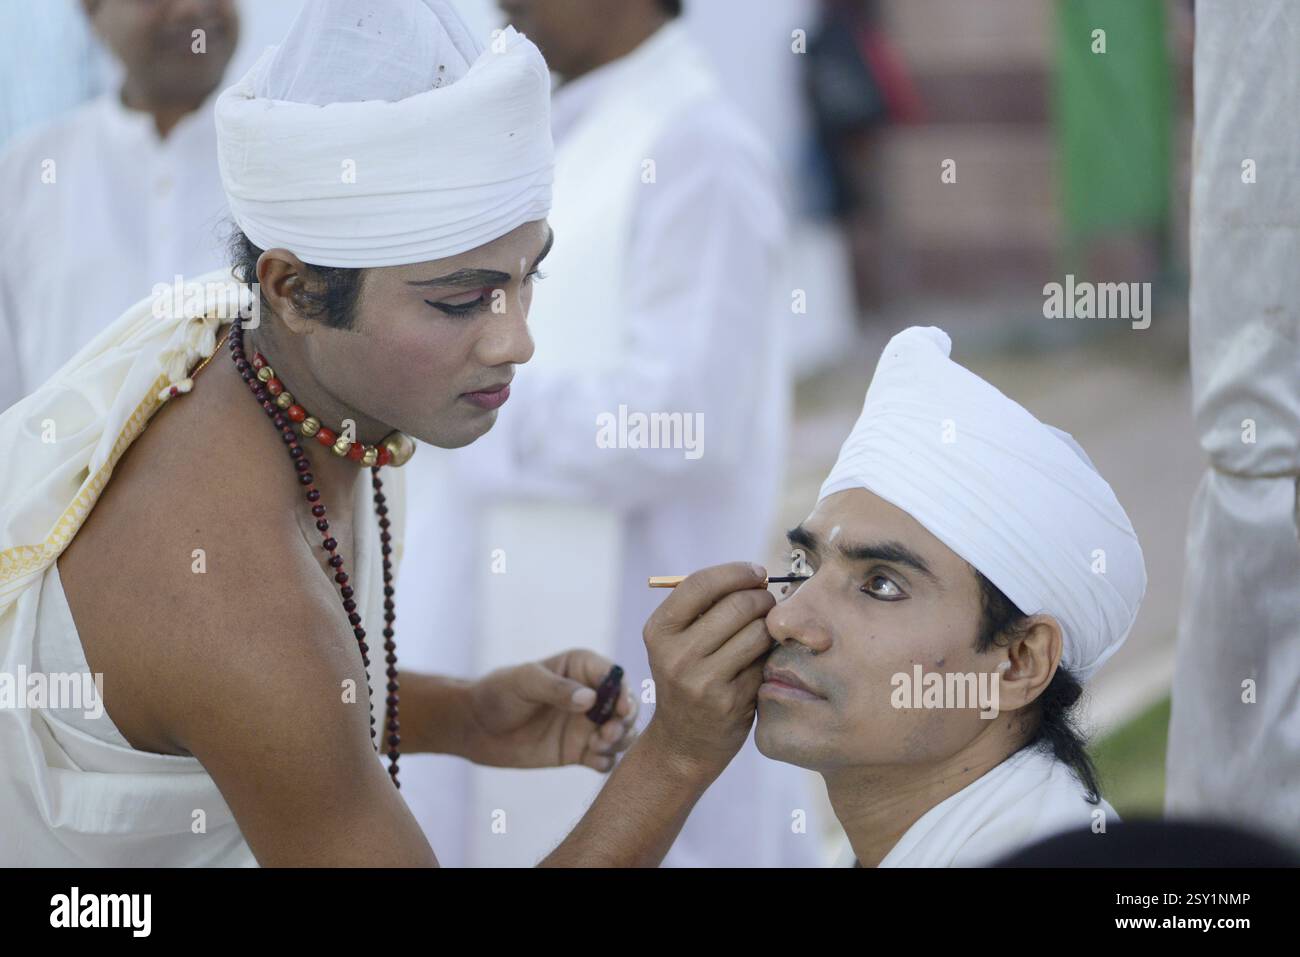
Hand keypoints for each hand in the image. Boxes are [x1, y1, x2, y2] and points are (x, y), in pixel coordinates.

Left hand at [465, 649, 638, 770]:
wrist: (475, 727)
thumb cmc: (498, 693)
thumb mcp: (524, 682)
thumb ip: (557, 689)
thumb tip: (590, 699)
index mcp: (581, 668)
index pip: (614, 676)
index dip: (623, 691)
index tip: (621, 708)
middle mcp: (590, 695)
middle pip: (624, 706)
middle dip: (625, 719)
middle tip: (609, 732)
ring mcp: (586, 725)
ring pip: (620, 733)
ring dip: (619, 740)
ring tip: (599, 745)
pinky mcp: (579, 751)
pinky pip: (604, 758)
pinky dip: (607, 760)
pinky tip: (595, 761)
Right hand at [640, 562, 774, 783]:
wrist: (682, 743)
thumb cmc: (687, 679)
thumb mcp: (676, 643)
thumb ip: (704, 609)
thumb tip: (753, 576)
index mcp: (659, 632)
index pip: (700, 584)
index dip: (736, 572)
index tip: (757, 572)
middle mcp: (675, 656)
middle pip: (736, 605)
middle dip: (761, 597)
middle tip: (768, 601)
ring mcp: (703, 681)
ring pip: (756, 632)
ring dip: (770, 625)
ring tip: (766, 629)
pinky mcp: (730, 702)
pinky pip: (763, 662)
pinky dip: (768, 655)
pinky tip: (760, 660)